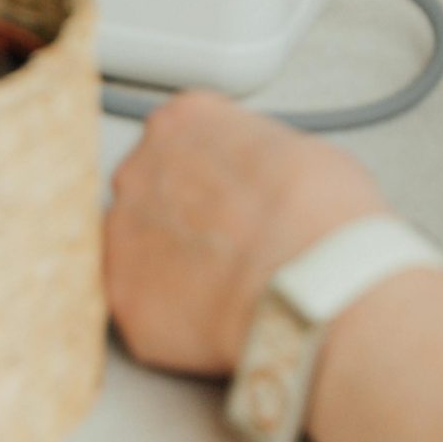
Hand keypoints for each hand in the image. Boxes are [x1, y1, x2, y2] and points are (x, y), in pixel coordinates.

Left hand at [105, 93, 388, 376]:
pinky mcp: (123, 300)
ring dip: (167, 267)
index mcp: (183, 121)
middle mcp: (140, 170)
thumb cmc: (319, 217)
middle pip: (147, 191)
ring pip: (134, 249)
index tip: (225, 194)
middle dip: (179, 218)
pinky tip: (206, 320)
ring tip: (218, 288)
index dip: (206, 173)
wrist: (312, 286)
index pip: (177, 137)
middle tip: (224, 245)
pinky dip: (166, 318)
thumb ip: (254, 159)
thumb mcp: (302, 151)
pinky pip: (137, 307)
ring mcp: (123, 236)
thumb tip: (263, 185)